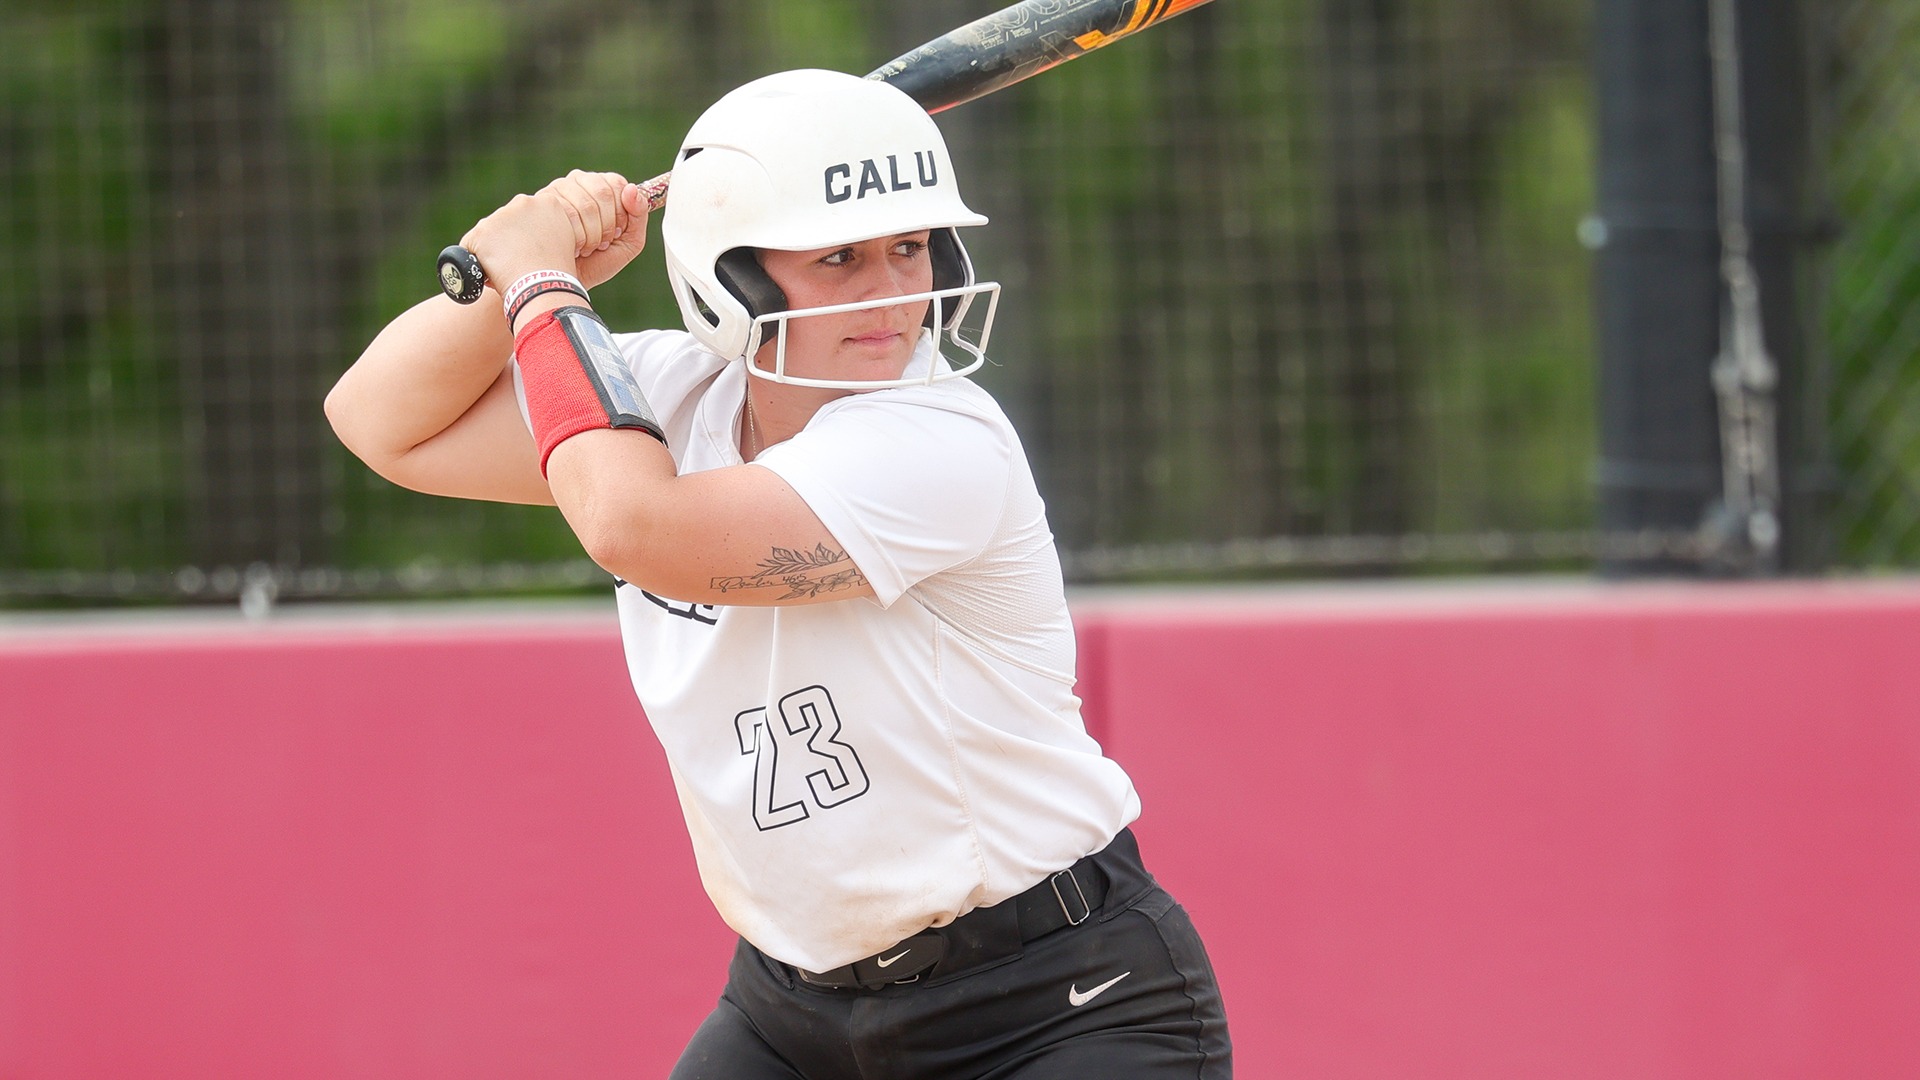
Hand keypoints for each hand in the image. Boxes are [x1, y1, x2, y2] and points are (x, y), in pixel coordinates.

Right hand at [459, 170, 649, 294]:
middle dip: (609, 222)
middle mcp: (575, 185)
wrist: (559, 282)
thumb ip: (638, 218)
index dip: (622, 209)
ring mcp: (555, 191)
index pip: (615, 183)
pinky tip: (572, 245)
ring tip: (584, 247)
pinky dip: (577, 231)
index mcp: (597, 189)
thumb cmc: (592, 264)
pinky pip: (567, 207)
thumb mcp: (625, 245)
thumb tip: (632, 189)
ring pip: (588, 199)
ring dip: (593, 229)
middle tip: (600, 244)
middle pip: (604, 188)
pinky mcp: (539, 203)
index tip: (616, 232)